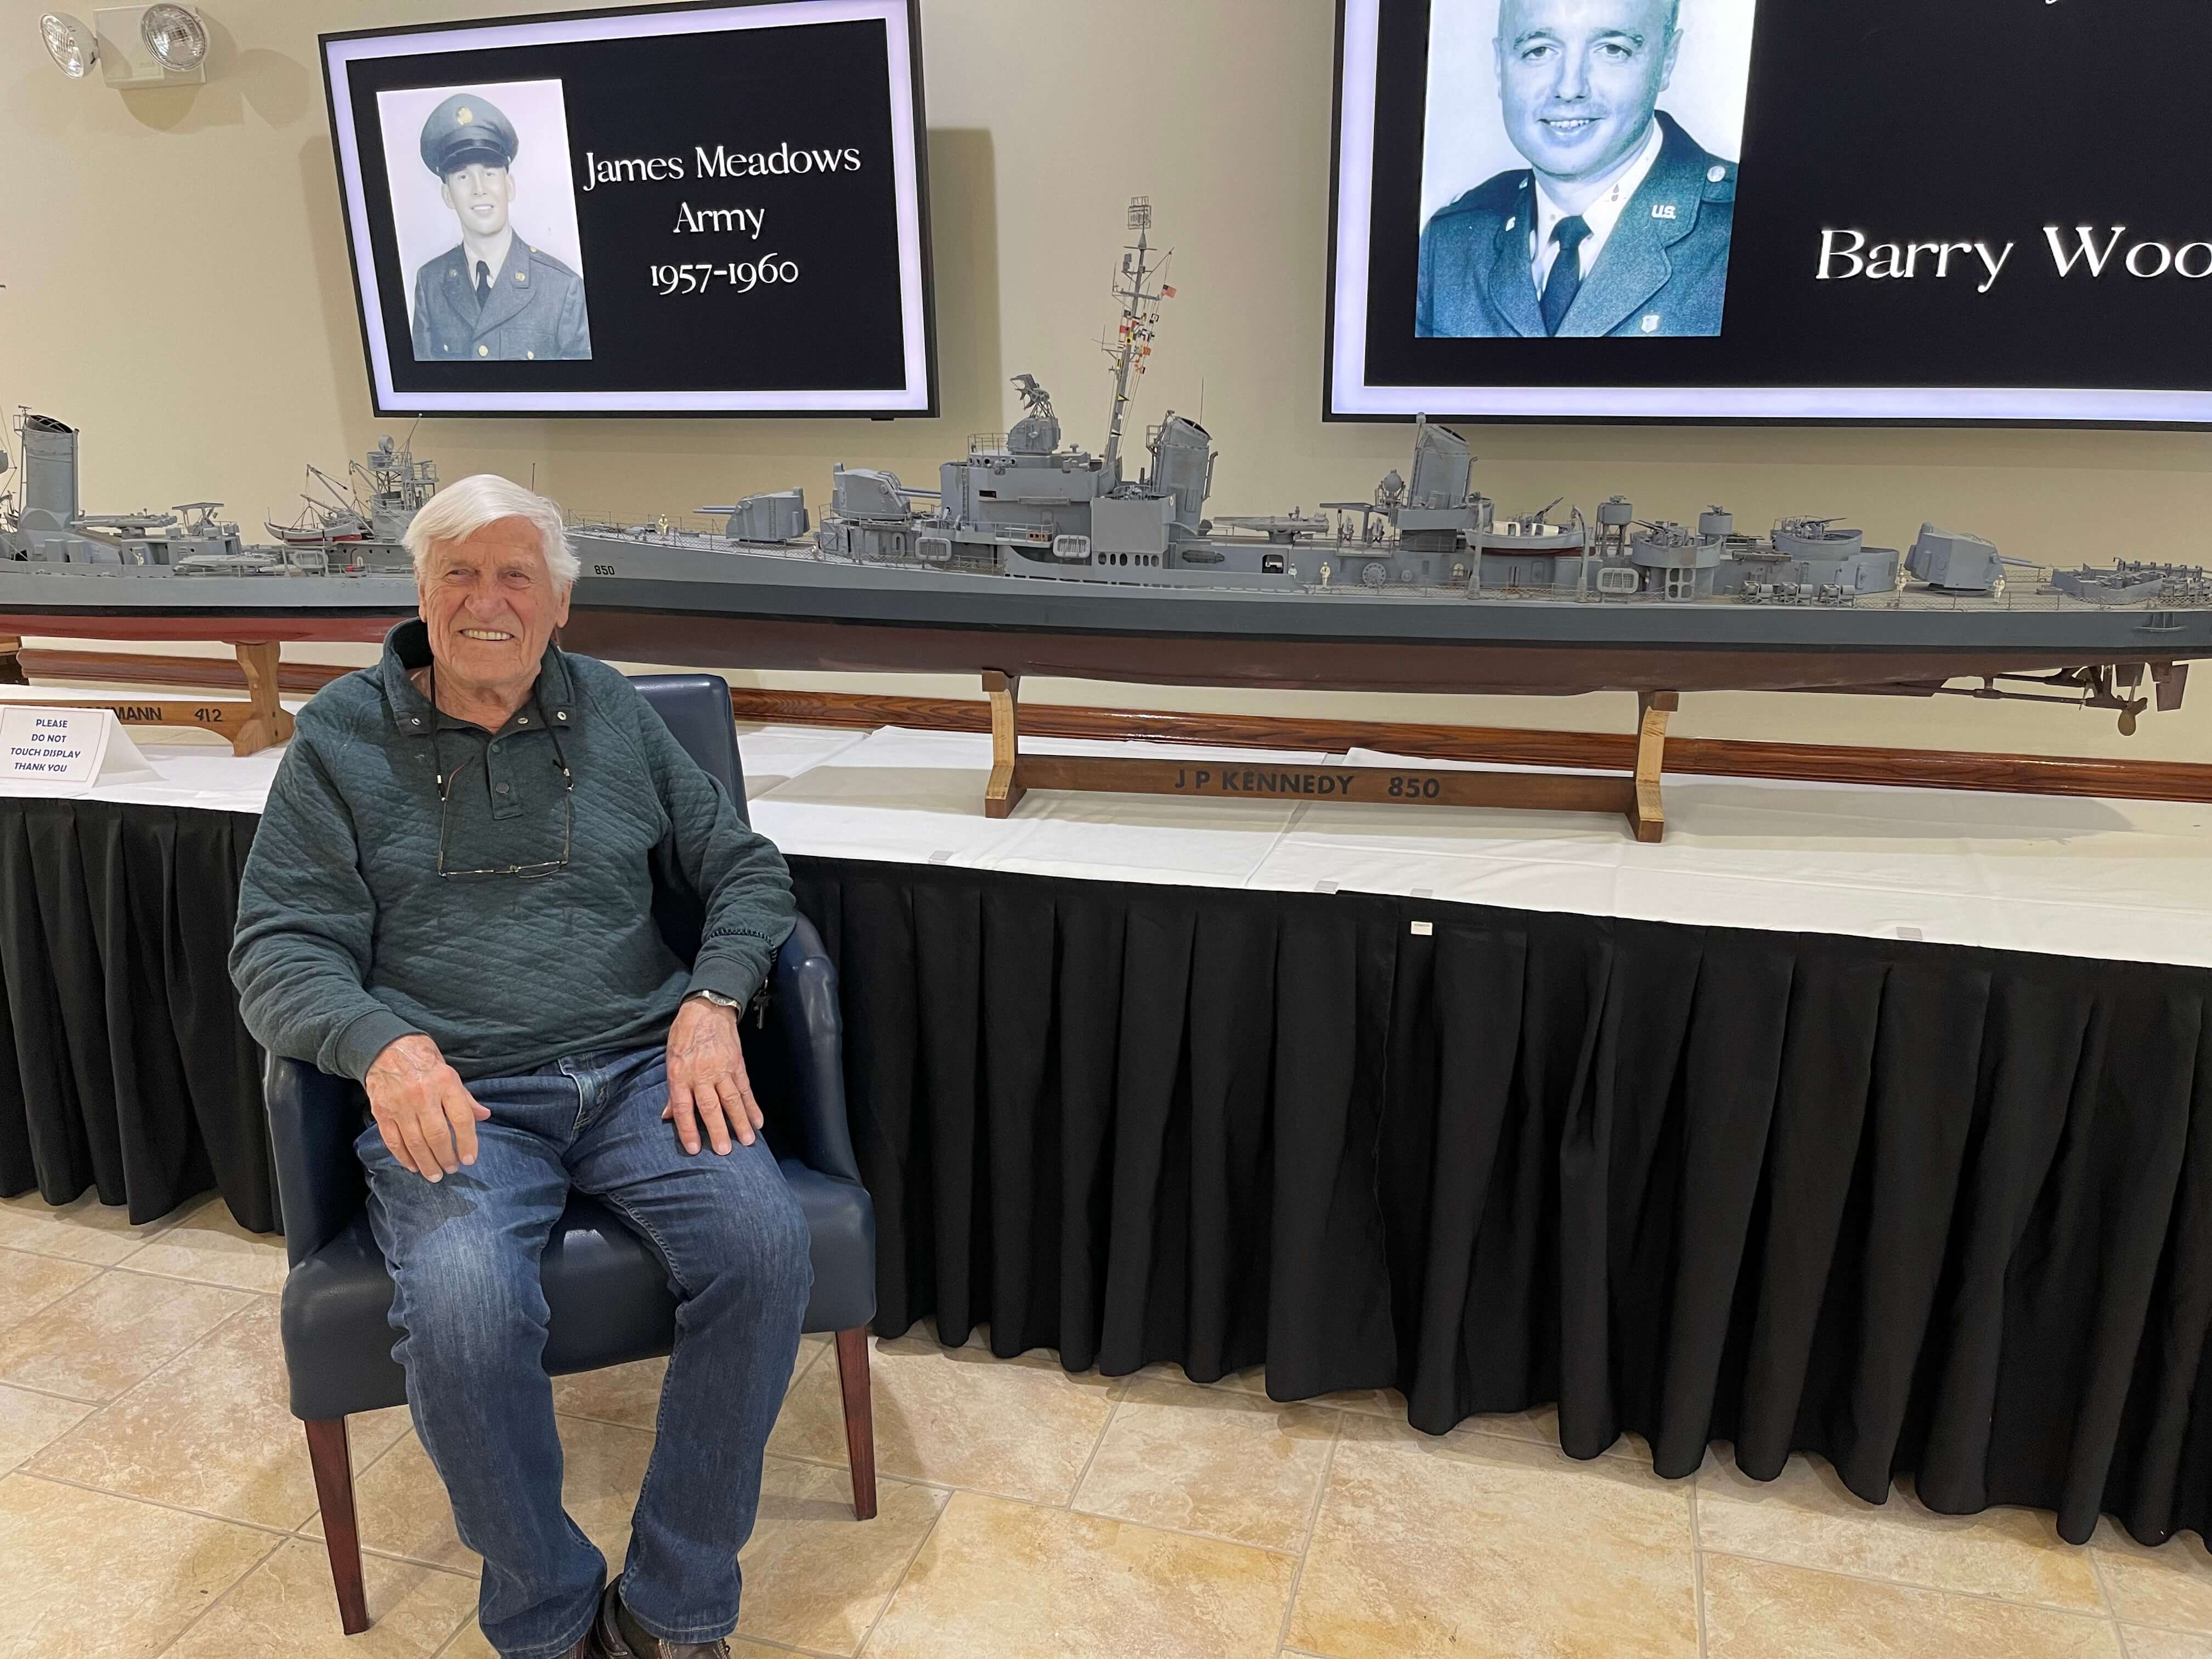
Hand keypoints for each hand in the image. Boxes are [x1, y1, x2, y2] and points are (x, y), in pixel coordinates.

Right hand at [364, 1034, 489, 1181]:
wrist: (386, 1047)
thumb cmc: (423, 1059)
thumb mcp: (450, 1072)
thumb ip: (465, 1098)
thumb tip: (484, 1116)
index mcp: (445, 1083)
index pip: (461, 1118)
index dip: (467, 1142)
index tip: (469, 1159)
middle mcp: (423, 1095)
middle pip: (437, 1135)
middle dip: (446, 1157)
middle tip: (451, 1169)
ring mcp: (400, 1105)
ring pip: (415, 1142)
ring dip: (426, 1162)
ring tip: (435, 1174)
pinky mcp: (382, 1112)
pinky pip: (393, 1140)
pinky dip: (403, 1157)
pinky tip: (413, 1166)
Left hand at [664, 995, 760, 1153]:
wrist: (707, 1010)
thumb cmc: (684, 1035)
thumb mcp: (670, 1060)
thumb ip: (671, 1090)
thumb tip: (667, 1116)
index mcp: (680, 1075)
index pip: (683, 1108)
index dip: (688, 1129)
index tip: (694, 1149)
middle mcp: (701, 1075)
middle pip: (710, 1107)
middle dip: (718, 1130)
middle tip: (725, 1150)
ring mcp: (722, 1070)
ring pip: (732, 1100)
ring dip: (740, 1121)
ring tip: (748, 1140)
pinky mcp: (737, 1065)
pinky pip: (746, 1089)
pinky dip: (752, 1105)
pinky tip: (758, 1120)